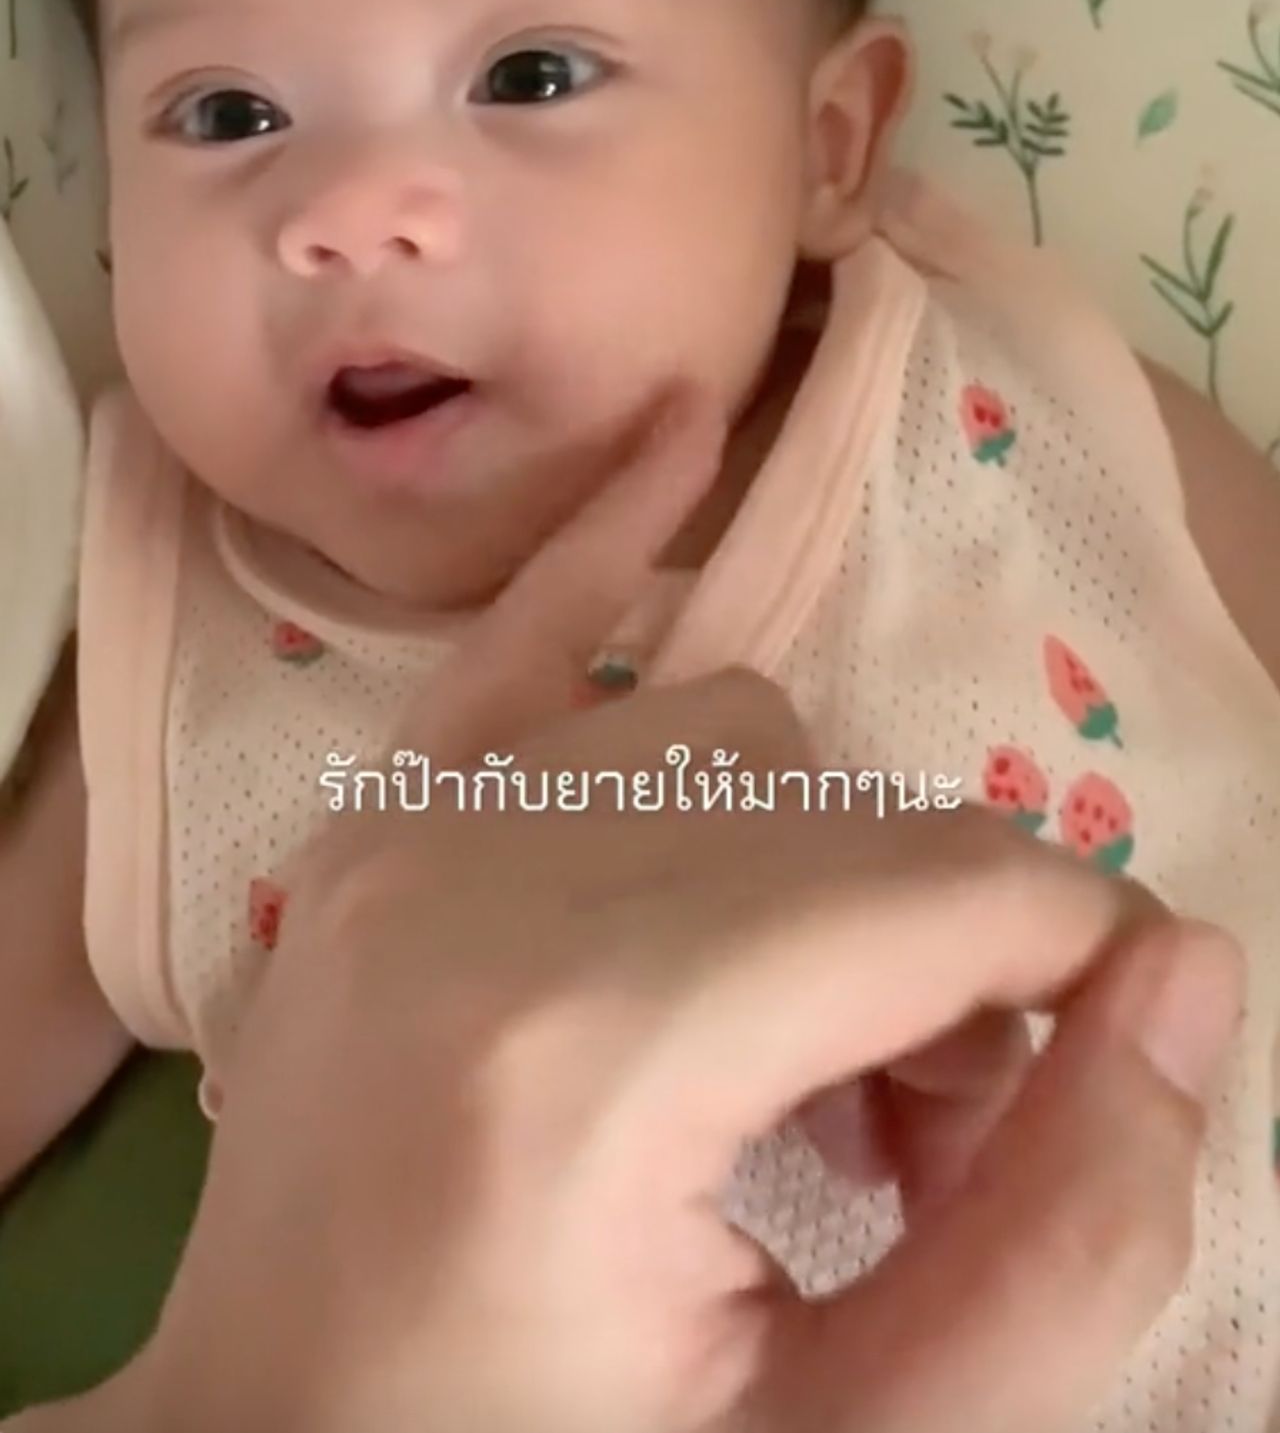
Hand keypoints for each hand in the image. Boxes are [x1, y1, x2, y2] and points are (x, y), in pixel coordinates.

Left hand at [124, 391, 1240, 1432]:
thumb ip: (1061, 1246)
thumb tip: (1187, 974)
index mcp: (594, 1062)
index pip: (941, 893)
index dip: (1071, 977)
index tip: (1077, 1101)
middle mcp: (480, 894)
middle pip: (850, 814)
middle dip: (952, 955)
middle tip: (922, 1145)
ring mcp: (406, 840)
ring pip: (737, 732)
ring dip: (827, 862)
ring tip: (803, 1053)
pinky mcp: (373, 829)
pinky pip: (523, 628)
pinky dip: (619, 538)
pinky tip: (686, 433)